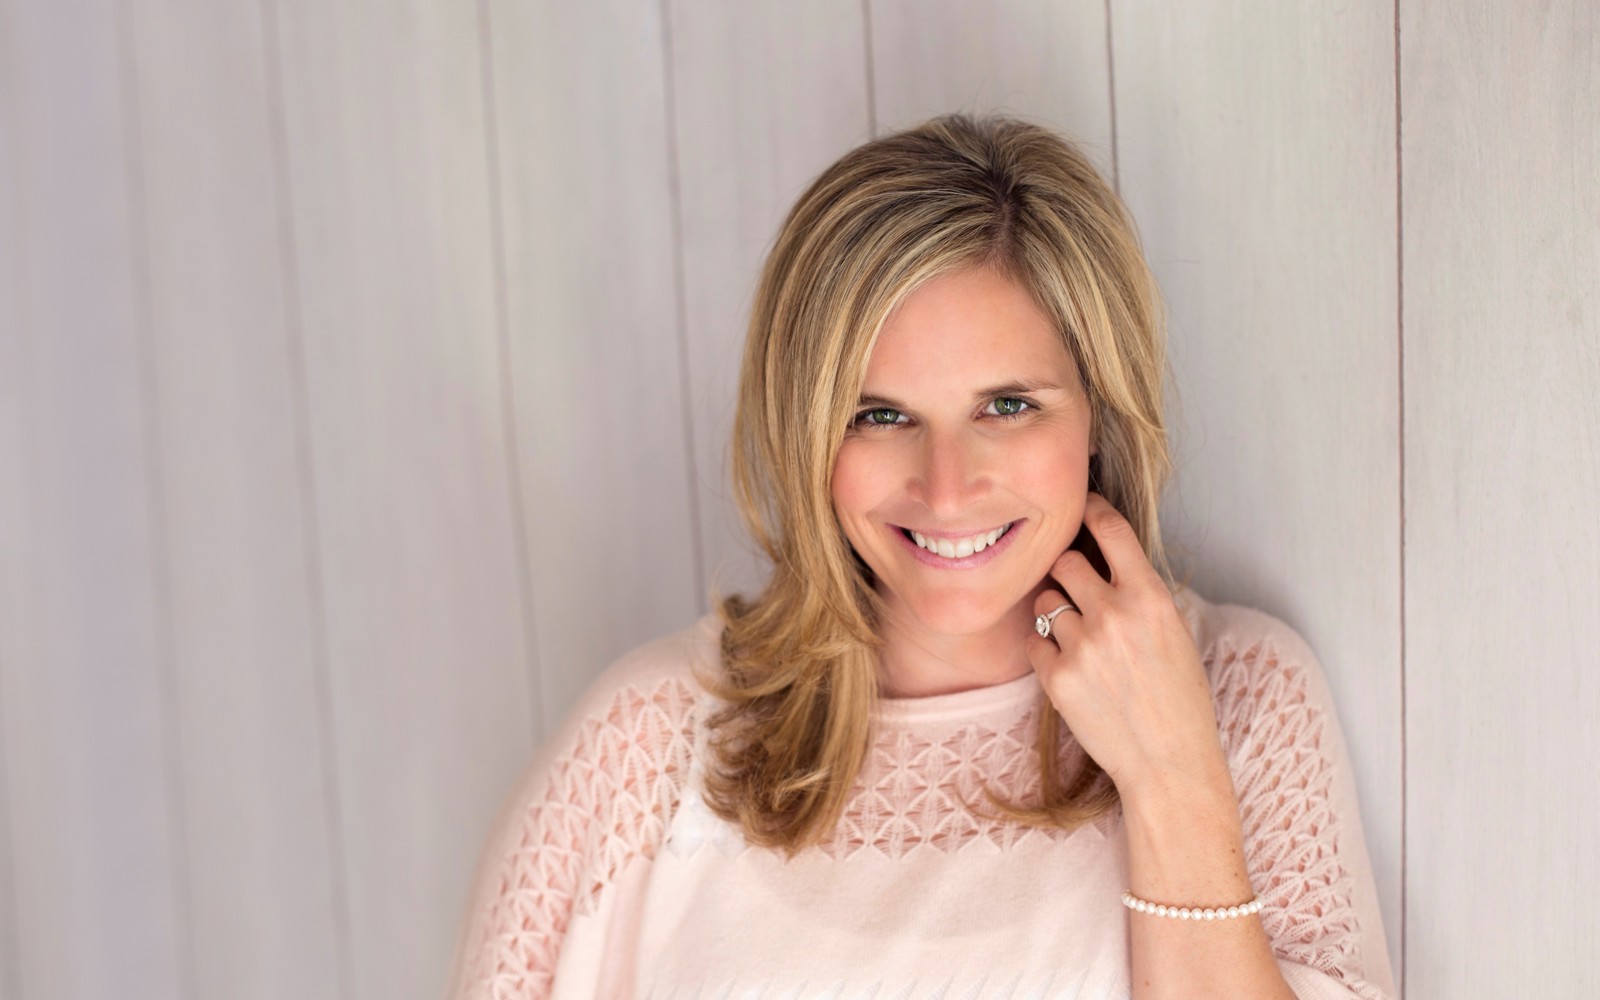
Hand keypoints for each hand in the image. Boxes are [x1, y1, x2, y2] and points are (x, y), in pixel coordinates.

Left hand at [1025, 493, 1230, 803]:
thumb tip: (1099, 557)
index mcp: (1150, 596)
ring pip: (1046, 601)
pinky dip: (1045, 650)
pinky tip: (1070, 668)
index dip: (1091, 509)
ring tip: (1081, 641)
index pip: (1111, 528)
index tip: (1082, 506)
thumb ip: (1137, 592)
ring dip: (1056, 613)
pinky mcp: (1057, 677)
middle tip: (1078, 593)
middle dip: (1067, 572)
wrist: (1168, 760)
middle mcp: (1114, 614)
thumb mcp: (1174, 630)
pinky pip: (1033, 640)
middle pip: (1064, 560)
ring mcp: (1083, 645)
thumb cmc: (1178, 696)